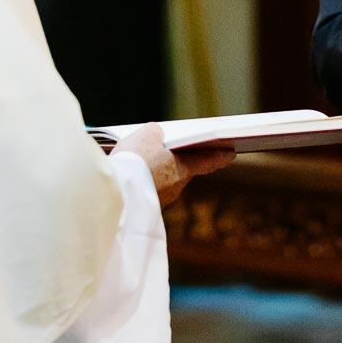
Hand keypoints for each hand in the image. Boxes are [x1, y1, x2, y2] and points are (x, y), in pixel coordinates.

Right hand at [111, 122, 235, 207]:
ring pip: (162, 182)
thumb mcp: (146, 135)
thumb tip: (156, 137)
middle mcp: (176, 187)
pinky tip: (129, 176)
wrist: (110, 192)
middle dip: (176, 162)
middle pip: (181, 171)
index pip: (208, 161)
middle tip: (172, 151)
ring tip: (141, 160)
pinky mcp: (142, 209)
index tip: (231, 154)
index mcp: (183, 168)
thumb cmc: (133, 162)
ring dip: (156, 173)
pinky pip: (146, 192)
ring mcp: (159, 201)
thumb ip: (157, 134)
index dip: (220, 156)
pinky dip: (141, 184)